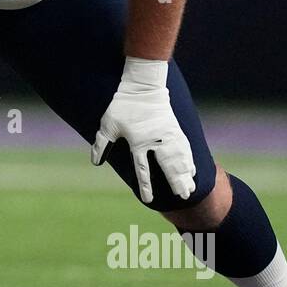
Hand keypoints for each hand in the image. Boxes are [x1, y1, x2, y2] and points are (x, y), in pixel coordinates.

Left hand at [90, 57, 195, 203]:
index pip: (143, 169)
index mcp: (139, 142)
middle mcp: (156, 141)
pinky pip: (184, 148)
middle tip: (183, 196)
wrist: (143, 86)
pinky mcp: (175, 129)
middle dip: (176, 182)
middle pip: (169, 166)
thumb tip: (95, 162)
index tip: (149, 199)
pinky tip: (191, 169)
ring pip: (179, 159)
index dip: (145, 186)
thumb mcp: (108, 124)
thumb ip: (102, 143)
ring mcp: (168, 135)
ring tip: (190, 188)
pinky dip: (189, 160)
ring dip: (184, 174)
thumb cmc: (123, 105)